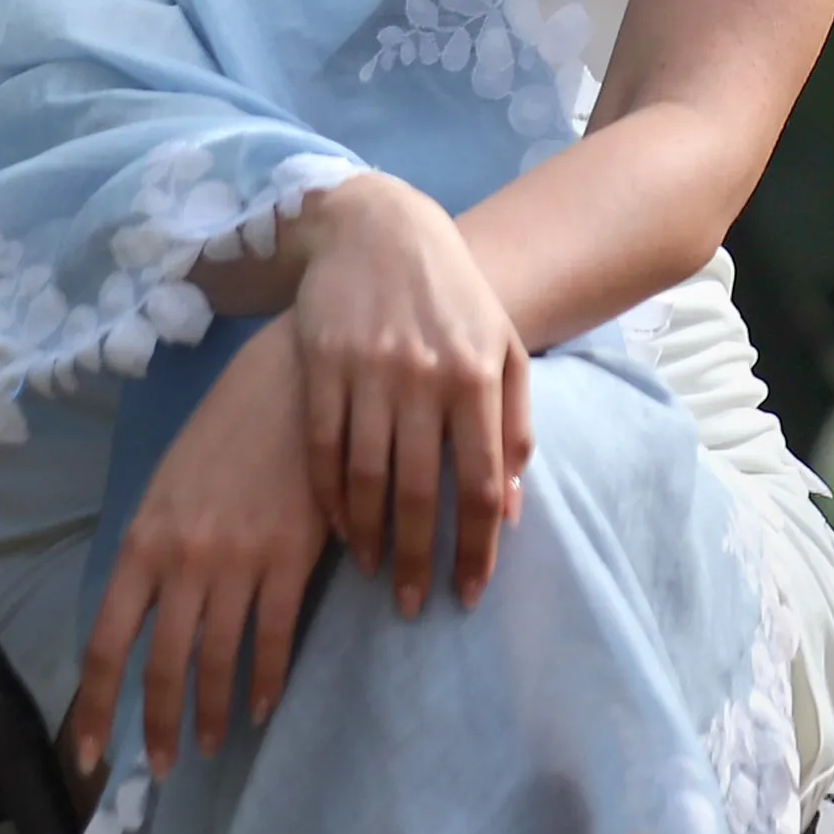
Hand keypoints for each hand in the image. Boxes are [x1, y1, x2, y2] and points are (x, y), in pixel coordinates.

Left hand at [71, 312, 328, 782]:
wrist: (288, 385)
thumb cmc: (223, 434)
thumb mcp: (167, 490)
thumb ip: (152, 554)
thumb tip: (143, 618)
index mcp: (141, 542)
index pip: (106, 642)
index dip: (96, 705)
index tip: (90, 754)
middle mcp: (182, 560)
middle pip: (163, 666)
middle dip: (159, 726)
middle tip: (162, 767)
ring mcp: (238, 562)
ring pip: (218, 661)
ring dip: (211, 714)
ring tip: (207, 745)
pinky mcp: (290, 560)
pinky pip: (273, 639)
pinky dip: (265, 682)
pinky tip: (259, 708)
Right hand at [291, 173, 528, 614]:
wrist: (378, 226)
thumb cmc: (452, 295)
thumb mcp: (500, 348)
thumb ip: (512, 424)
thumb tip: (511, 509)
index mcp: (476, 378)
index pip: (479, 485)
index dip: (475, 549)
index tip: (468, 596)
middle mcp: (423, 378)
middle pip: (418, 492)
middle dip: (417, 560)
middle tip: (414, 607)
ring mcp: (367, 370)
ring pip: (365, 477)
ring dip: (369, 536)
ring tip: (374, 573)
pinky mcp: (320, 363)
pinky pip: (321, 448)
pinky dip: (328, 496)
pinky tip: (337, 527)